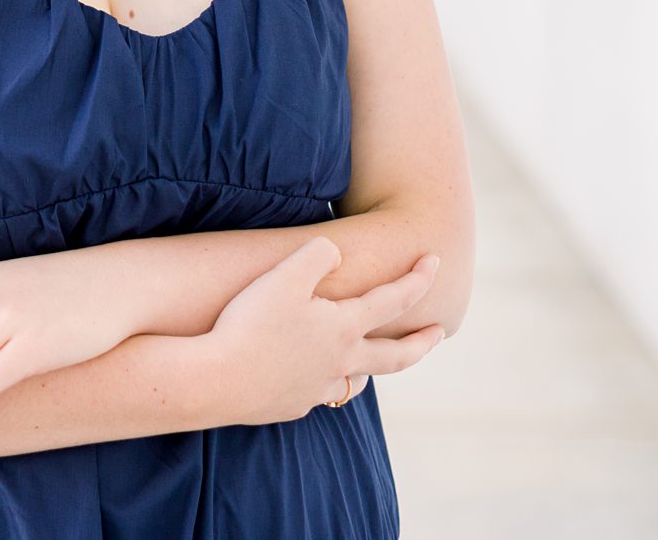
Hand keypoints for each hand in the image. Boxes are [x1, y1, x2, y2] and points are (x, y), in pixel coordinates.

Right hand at [203, 236, 446, 424]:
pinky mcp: (292, 405)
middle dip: (422, 342)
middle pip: (396, 356)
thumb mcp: (284, 275)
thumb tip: (336, 250)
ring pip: (357, 380)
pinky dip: (323, 383)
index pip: (393, 300)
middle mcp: (340, 362)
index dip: (418, 278)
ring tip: (370, 361)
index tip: (436, 261)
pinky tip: (309, 378)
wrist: (217, 381)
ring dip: (371, 368)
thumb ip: (317, 255)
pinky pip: (318, 394)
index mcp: (344, 328)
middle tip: (440, 332)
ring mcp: (317, 388)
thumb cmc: (251, 325)